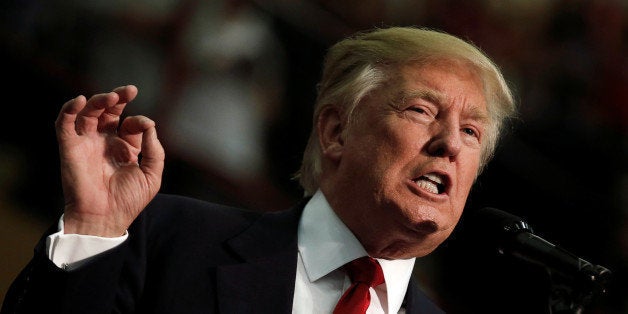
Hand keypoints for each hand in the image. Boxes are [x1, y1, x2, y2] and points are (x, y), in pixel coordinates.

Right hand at [55, 85, 163, 236]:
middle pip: (109, 111)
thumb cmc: (128, 201)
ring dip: (98, 100)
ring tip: (112, 97)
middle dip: (118, 97)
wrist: (105, 218)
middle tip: (129, 90)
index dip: (139, 121)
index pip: (131, 124)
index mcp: (125, 147)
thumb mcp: (151, 176)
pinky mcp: (70, 148)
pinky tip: (79, 100)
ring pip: (88, 113)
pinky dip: (68, 110)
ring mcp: (87, 143)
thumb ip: (155, 151)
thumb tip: (150, 126)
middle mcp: (105, 142)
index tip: (146, 126)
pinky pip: (64, 124)